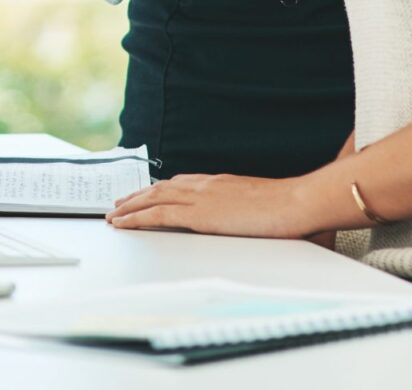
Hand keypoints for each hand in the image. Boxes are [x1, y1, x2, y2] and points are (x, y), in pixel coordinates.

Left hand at [106, 173, 310, 238]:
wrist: (297, 203)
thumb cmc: (292, 210)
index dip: (160, 190)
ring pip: (153, 199)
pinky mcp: (198, 213)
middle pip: (161, 188)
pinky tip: (123, 224)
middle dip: (138, 197)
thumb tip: (264, 226)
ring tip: (113, 215)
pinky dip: (136, 218)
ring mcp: (200, 197)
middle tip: (120, 204)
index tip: (147, 194)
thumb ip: (255, 215)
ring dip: (130, 207)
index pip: (181, 184)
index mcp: (221, 184)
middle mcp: (206, 185)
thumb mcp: (265, 210)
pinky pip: (157, 215)